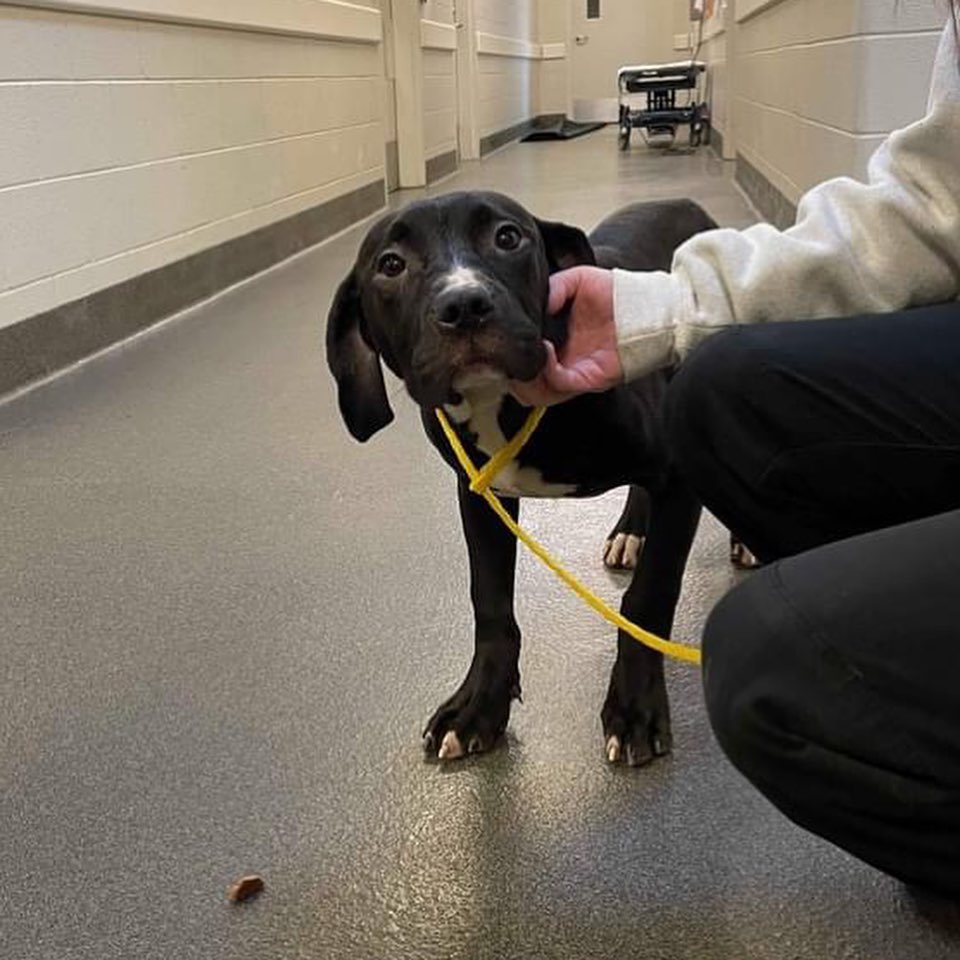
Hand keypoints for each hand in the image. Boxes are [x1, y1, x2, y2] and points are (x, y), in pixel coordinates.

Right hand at [510, 266, 621, 406]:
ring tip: (529, 350)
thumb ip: (553, 287)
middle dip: (512, 373)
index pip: (523, 360)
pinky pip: (561, 384)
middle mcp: (562, 362)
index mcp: (556, 342)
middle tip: (509, 353)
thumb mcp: (578, 280)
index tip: (504, 339)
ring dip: (526, 376)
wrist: (648, 305)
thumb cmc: (615, 294)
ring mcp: (574, 372)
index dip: (508, 355)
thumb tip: (535, 305)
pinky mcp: (589, 378)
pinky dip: (548, 372)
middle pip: (524, 385)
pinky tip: (545, 351)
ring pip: (537, 393)